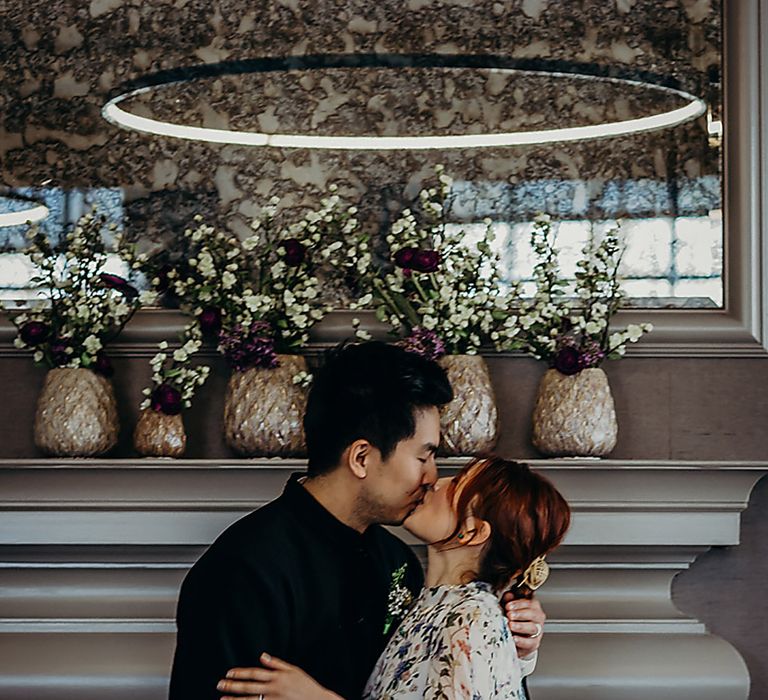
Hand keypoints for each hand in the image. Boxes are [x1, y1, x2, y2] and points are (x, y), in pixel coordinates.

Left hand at [217, 653, 341, 699]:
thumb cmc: (305, 685)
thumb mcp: (293, 670)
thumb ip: (276, 663)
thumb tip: (262, 656)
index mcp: (277, 677)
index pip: (254, 674)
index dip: (240, 673)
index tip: (228, 673)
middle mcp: (273, 689)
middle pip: (249, 687)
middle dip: (232, 686)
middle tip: (219, 685)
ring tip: (222, 699)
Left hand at [501, 593, 545, 657]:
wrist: (514, 636)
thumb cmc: (513, 618)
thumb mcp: (509, 607)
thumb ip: (509, 600)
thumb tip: (508, 595)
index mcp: (533, 606)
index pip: (529, 602)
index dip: (518, 604)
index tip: (508, 606)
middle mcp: (537, 618)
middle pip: (532, 614)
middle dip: (520, 614)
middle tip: (509, 615)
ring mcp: (538, 631)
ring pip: (533, 628)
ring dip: (520, 626)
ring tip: (511, 625)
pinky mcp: (534, 643)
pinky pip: (530, 642)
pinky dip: (522, 641)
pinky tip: (514, 638)